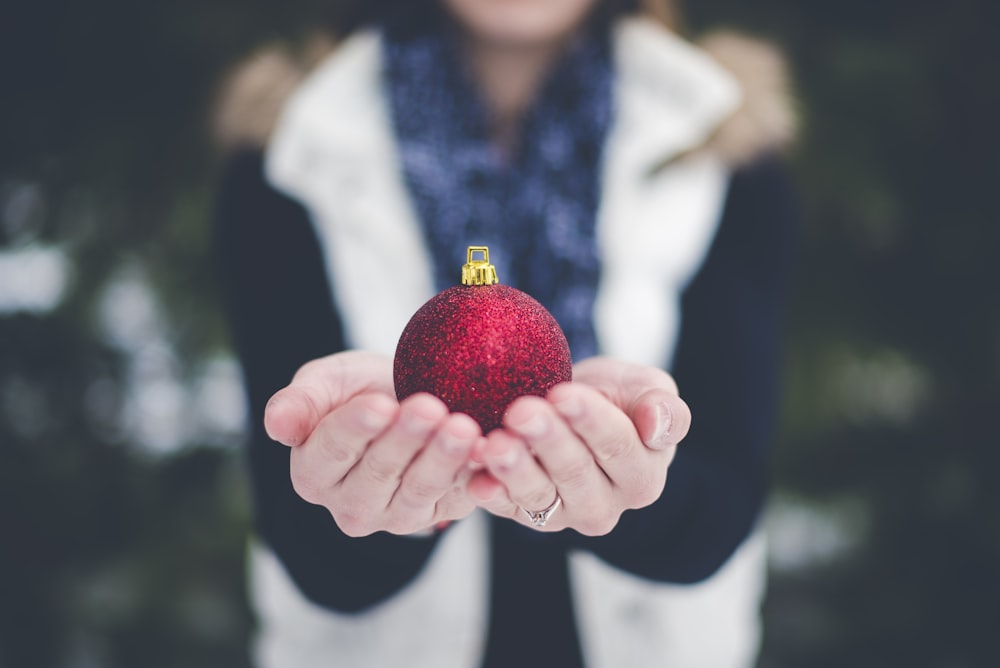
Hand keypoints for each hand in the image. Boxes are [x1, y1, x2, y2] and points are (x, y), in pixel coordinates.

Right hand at [264, 351, 481, 536]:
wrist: (407, 399)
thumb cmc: (359, 390)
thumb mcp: (325, 383)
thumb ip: (300, 402)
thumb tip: (276, 425)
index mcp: (313, 472)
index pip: (331, 452)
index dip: (355, 429)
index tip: (379, 404)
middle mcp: (350, 505)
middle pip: (378, 473)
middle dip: (406, 439)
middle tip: (430, 408)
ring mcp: (395, 515)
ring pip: (419, 490)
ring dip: (443, 459)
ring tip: (463, 427)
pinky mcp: (437, 514)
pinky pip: (457, 498)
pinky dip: (474, 476)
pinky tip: (487, 451)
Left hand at [467, 357, 690, 534]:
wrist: (572, 407)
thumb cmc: (615, 398)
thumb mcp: (647, 390)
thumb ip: (665, 408)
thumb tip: (657, 424)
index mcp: (642, 477)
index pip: (619, 447)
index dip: (591, 421)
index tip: (564, 394)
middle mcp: (604, 505)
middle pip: (575, 473)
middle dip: (547, 440)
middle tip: (522, 411)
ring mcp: (561, 514)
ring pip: (538, 495)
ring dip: (515, 470)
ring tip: (495, 445)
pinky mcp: (523, 514)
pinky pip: (504, 506)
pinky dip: (489, 492)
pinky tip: (475, 478)